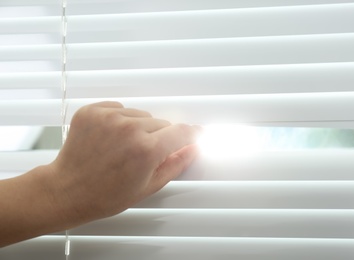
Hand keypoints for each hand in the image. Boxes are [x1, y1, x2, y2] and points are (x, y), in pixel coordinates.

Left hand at [48, 101, 199, 225]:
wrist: (67, 190)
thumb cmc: (105, 195)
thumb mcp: (148, 186)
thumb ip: (176, 164)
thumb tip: (194, 149)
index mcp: (147, 150)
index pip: (182, 131)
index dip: (192, 133)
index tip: (196, 133)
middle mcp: (130, 129)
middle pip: (162, 123)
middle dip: (159, 137)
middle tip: (143, 154)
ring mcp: (109, 117)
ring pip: (141, 115)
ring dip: (140, 127)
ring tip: (123, 147)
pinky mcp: (93, 111)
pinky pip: (120, 108)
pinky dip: (120, 120)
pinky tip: (110, 138)